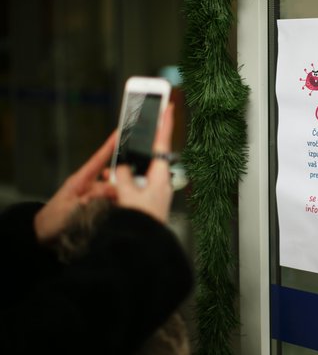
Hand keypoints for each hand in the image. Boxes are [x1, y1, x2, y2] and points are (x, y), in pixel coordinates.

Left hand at [34, 132, 117, 241]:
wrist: (43, 236)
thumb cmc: (52, 221)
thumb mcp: (71, 208)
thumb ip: (92, 198)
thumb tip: (112, 189)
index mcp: (81, 180)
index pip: (98, 159)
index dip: (109, 145)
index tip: (120, 133)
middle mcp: (89, 186)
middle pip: (112, 178)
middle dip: (121, 182)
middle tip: (126, 191)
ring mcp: (93, 197)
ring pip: (114, 192)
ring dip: (118, 198)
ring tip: (118, 206)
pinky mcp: (97, 208)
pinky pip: (112, 204)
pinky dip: (116, 207)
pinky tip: (118, 213)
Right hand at [114, 104, 173, 223]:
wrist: (146, 247)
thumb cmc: (141, 221)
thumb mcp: (126, 194)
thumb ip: (123, 176)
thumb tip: (123, 167)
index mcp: (160, 176)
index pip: (163, 144)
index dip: (165, 124)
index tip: (169, 107)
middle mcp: (162, 182)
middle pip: (150, 157)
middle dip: (138, 148)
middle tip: (134, 133)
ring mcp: (157, 192)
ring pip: (141, 173)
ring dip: (126, 172)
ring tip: (110, 174)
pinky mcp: (151, 201)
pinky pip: (137, 186)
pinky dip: (126, 184)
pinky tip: (113, 188)